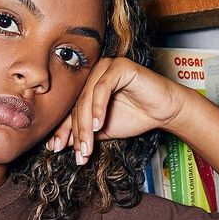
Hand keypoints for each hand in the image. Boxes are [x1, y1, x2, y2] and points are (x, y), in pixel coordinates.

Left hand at [50, 57, 186, 164]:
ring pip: (87, 98)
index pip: (68, 108)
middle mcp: (93, 72)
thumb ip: (80, 133)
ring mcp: (106, 66)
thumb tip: (54, 144)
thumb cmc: (135, 117)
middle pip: (76, 104)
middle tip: (78, 153)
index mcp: (85, 84)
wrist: (164, 111)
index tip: (55, 149)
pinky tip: (99, 125)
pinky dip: (99, 108)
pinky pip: (103, 88)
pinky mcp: (120, 66)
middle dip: (75, 132)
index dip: (61, 130)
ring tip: (87, 146)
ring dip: (85, 125)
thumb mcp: (101, 130)